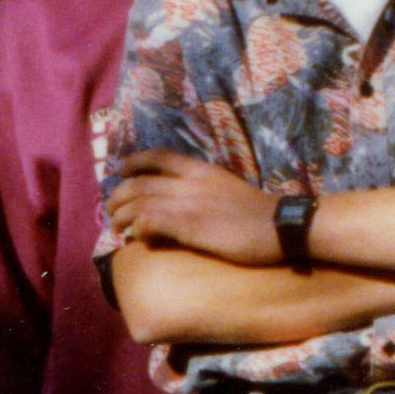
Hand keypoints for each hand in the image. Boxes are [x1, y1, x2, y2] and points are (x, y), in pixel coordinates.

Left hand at [102, 157, 279, 262]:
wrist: (283, 226)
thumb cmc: (259, 214)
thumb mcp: (228, 189)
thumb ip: (204, 191)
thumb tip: (184, 203)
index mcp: (201, 170)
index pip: (159, 156)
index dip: (134, 162)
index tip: (122, 171)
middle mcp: (190, 182)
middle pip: (139, 182)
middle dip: (118, 196)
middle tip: (111, 210)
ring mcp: (189, 203)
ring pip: (138, 202)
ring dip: (121, 216)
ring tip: (116, 228)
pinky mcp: (191, 226)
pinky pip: (151, 221)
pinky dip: (138, 228)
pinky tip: (137, 237)